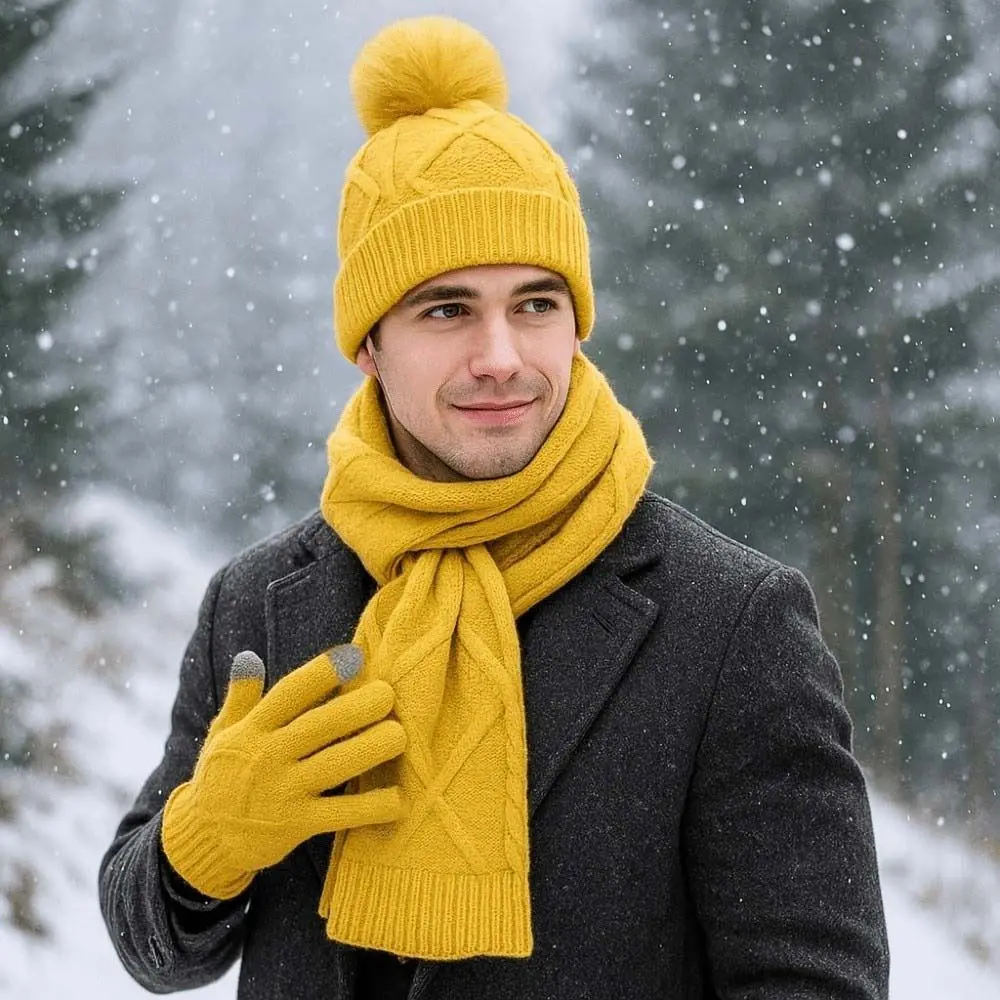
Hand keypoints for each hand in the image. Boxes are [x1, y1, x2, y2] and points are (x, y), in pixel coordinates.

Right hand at [161, 645, 405, 898]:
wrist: (203, 840)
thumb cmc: (221, 776)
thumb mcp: (223, 734)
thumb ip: (241, 697)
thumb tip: (248, 656)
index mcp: (252, 730)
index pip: (288, 694)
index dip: (321, 673)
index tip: (354, 656)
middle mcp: (268, 757)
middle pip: (319, 727)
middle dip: (356, 709)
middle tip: (389, 694)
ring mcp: (282, 793)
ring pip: (334, 766)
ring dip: (370, 749)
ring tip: (399, 735)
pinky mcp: (294, 826)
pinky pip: (338, 815)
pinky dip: (369, 808)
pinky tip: (397, 800)